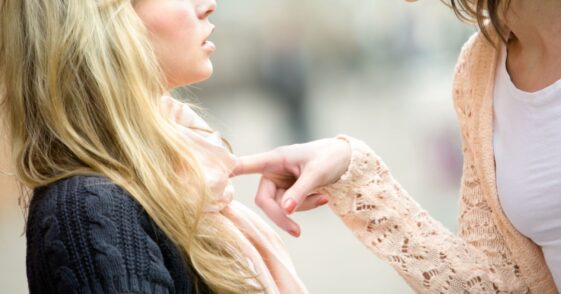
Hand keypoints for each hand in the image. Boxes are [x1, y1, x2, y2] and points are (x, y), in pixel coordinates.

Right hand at [230, 138, 350, 236]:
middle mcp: (273, 171)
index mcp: (275, 159)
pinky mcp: (287, 191)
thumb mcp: (316, 174)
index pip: (248, 165)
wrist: (345, 159)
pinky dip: (306, 206)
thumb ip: (300, 191)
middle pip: (264, 200)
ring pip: (280, 207)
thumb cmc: (329, 158)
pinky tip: (323, 198)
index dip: (231, 171)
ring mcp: (279, 183)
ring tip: (323, 199)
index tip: (217, 175)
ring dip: (301, 208)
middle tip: (297, 231)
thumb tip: (285, 210)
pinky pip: (291, 207)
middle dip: (281, 215)